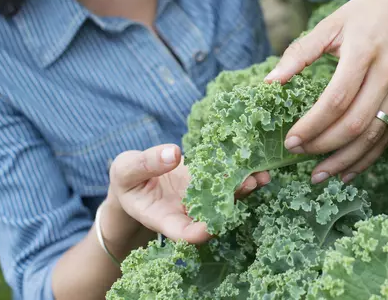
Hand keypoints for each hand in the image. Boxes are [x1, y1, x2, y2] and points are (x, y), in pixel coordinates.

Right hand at [107, 144, 270, 244]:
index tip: (210, 227)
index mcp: (162, 218)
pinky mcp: (208, 182)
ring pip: (226, 197)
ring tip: (262, 175)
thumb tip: (173, 153)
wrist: (137, 178)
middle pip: (213, 215)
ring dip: (245, 187)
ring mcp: (200, 198)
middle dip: (232, 203)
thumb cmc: (127, 180)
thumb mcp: (125, 170)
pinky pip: (227, 179)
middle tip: (249, 185)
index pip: (182, 232)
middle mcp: (187, 213)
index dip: (197, 233)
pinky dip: (242, 172)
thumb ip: (145, 164)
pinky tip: (257, 164)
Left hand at [264, 0, 387, 183]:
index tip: (290, 140)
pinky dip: (367, 157)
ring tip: (319, 175)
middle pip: (356, 122)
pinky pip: (387, 135)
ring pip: (373, 134)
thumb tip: (270, 82)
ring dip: (345, 159)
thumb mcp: (329, 24)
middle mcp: (387, 73)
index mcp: (364, 52)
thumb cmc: (363, 14)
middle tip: (298, 156)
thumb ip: (300, 53)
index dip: (312, 124)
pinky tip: (347, 171)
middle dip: (325, 145)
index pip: (337, 99)